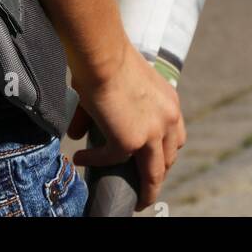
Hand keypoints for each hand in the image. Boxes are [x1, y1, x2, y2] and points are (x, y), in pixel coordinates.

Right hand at [69, 43, 185, 210]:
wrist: (102, 51)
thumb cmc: (107, 57)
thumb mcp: (115, 85)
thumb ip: (102, 112)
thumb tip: (77, 134)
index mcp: (170, 102)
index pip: (174, 135)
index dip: (165, 151)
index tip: (154, 161)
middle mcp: (168, 119)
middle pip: (169, 157)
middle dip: (158, 173)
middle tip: (145, 184)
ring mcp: (152, 133)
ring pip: (153, 173)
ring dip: (145, 189)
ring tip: (136, 199)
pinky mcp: (131, 142)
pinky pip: (112, 161)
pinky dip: (95, 162)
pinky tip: (80, 159)